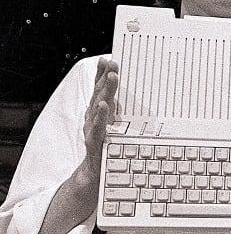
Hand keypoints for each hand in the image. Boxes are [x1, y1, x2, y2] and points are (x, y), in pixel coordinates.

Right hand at [80, 57, 118, 183]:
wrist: (96, 174)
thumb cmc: (107, 147)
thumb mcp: (115, 126)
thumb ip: (120, 111)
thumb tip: (135, 96)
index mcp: (98, 111)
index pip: (99, 89)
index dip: (102, 74)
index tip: (108, 59)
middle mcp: (93, 117)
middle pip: (99, 93)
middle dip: (105, 77)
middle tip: (113, 64)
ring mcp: (92, 128)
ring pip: (98, 106)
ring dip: (105, 91)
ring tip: (112, 78)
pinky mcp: (94, 141)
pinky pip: (97, 127)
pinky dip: (100, 116)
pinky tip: (104, 107)